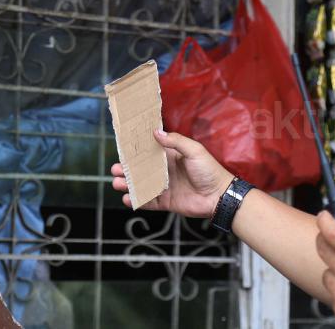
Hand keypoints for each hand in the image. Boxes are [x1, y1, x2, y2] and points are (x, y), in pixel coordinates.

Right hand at [111, 130, 234, 216]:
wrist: (219, 196)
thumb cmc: (209, 170)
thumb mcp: (194, 151)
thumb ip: (176, 141)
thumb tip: (157, 132)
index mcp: (171, 157)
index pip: (150, 152)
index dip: (136, 151)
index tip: (122, 148)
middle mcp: (165, 172)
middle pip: (141, 170)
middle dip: (126, 169)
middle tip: (116, 168)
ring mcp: (165, 187)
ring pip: (141, 186)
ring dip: (128, 185)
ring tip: (118, 183)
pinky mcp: (166, 202)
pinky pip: (148, 202)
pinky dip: (136, 201)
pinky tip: (128, 199)